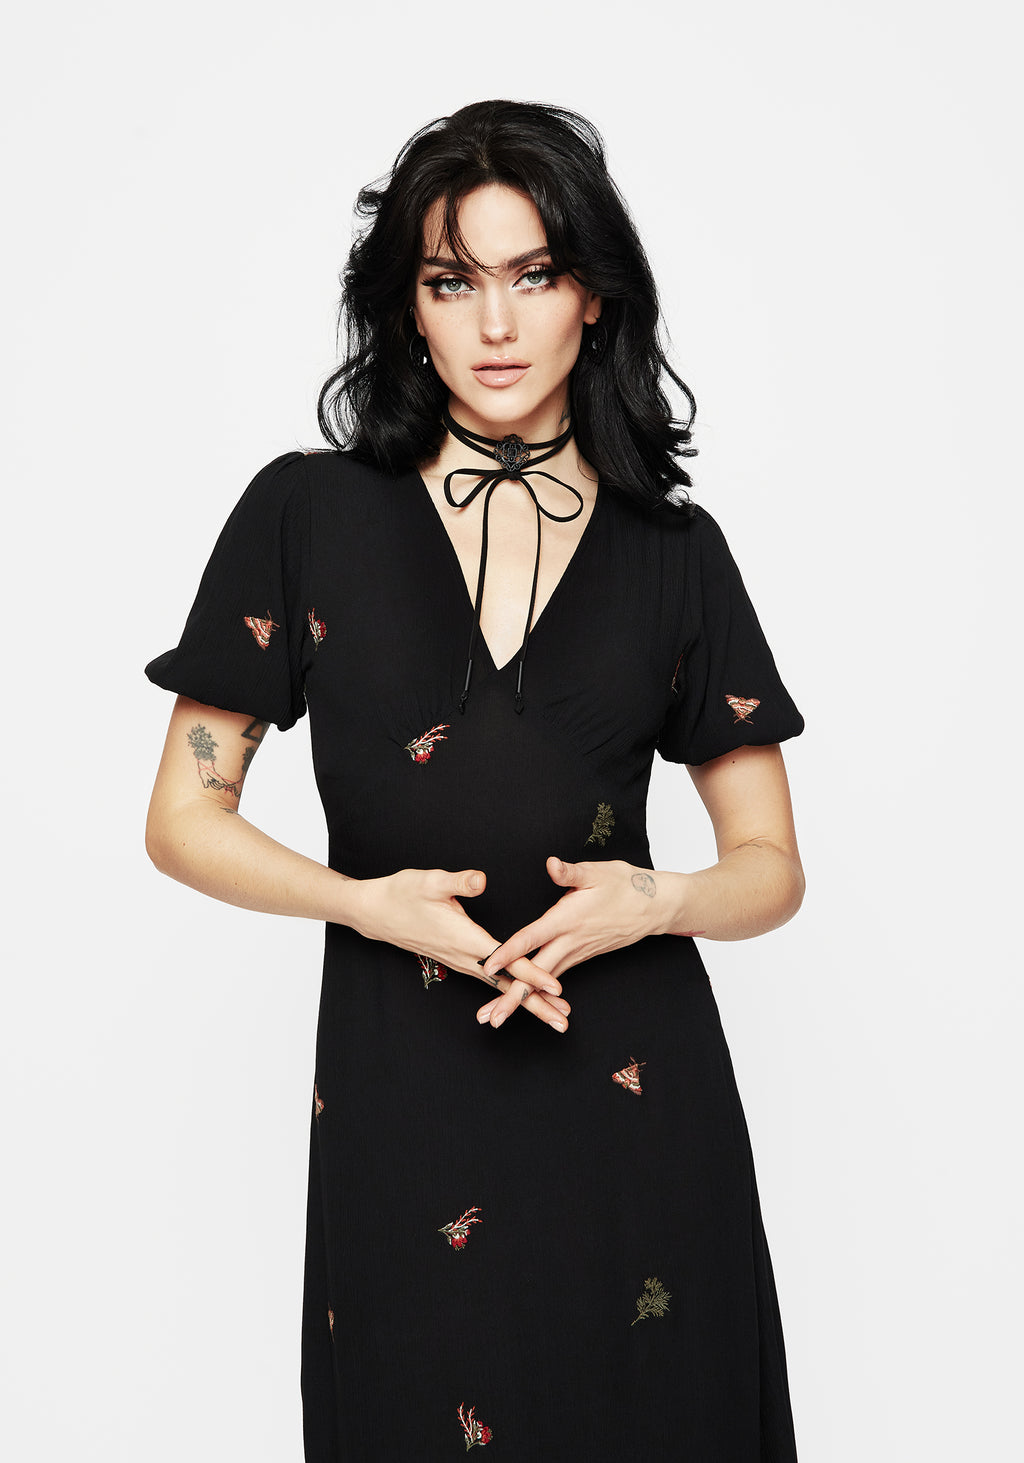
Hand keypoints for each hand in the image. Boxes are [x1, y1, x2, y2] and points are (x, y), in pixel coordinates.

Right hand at [350, 866, 570, 1032]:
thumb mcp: (429, 881)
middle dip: (537, 1005)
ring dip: (527, 1003)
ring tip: (554, 1017)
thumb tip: (481, 880)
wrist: (376, 912)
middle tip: (563, 1023)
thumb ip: (458, 882)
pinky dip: (508, 994)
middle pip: (507, 985)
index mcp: (464, 938)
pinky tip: (522, 1000)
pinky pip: (489, 981)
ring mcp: (460, 961)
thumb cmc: (402, 893)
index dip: (532, 973)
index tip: (556, 988)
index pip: (506, 960)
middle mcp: (464, 956)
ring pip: (499, 986)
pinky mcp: (458, 959)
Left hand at [475, 858, 669, 1025]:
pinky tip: (526, 1005)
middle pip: (536, 975)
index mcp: (568, 920)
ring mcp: (576, 953)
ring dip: (521, 1000)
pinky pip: (555, 979)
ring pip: (544, 983)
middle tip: (490, 1017)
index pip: (532, 938)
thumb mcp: (597, 872)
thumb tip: (550, 864)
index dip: (509, 952)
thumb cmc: (625, 886)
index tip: (488, 966)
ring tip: (497, 1017)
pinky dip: (540, 996)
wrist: (654, 907)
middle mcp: (570, 942)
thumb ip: (570, 872)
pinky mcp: (581, 956)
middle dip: (512, 997)